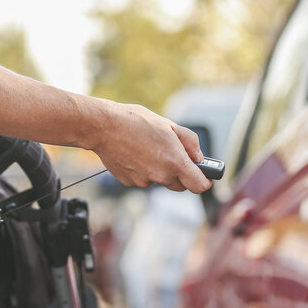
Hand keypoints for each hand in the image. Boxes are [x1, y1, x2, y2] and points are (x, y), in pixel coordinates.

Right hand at [91, 102, 211, 193]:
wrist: (103, 127)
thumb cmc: (135, 121)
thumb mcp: (170, 125)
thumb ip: (190, 143)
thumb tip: (198, 157)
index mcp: (175, 162)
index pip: (199, 186)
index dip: (204, 181)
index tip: (205, 175)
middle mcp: (161, 176)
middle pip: (179, 185)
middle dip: (180, 173)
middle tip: (173, 154)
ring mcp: (143, 181)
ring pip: (160, 180)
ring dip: (159, 170)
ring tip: (148, 148)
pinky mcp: (129, 182)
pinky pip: (143, 179)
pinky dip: (143, 169)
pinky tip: (135, 153)